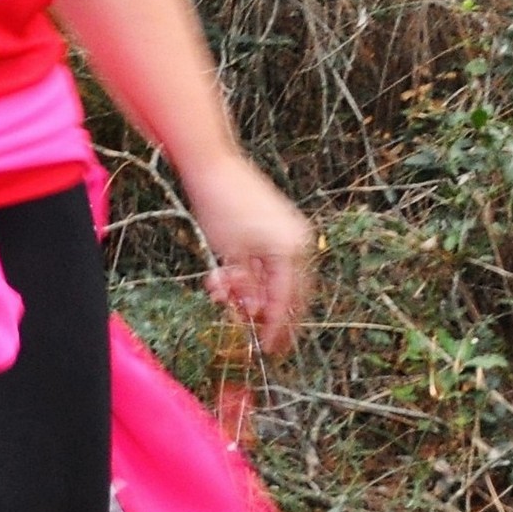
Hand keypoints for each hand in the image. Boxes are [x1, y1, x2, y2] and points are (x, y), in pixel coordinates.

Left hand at [183, 154, 311, 354]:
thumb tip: (253, 312)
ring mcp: (291, 232)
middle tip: (249, 327)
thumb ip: (244, 286)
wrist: (213, 164)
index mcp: (292, 251)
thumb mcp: (228, 253)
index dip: (276, 326)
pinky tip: (228, 276)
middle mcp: (299, 242)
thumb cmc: (219, 204)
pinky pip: (271, 259)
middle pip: (288, 291)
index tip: (268, 347)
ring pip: (276, 276)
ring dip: (251, 289)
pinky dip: (252, 271)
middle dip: (263, 308)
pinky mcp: (279, 225)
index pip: (287, 300)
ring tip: (222, 290)